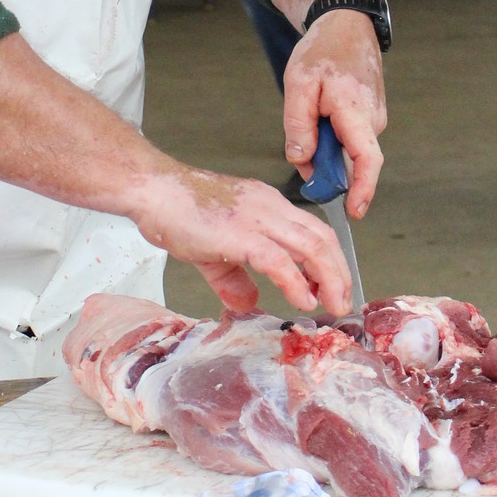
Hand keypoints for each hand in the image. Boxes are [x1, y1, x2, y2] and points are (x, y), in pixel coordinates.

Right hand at [129, 164, 353, 316]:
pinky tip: (304, 301)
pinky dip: (296, 283)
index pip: (314, 231)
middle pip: (323, 238)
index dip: (330, 260)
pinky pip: (279, 260)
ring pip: (312, 247)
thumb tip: (248, 301)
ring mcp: (257, 219)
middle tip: (343, 302)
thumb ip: (233, 276)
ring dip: (329, 279)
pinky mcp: (241, 235)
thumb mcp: (212, 250)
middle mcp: (271, 208)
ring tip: (334, 305)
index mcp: (268, 206)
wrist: (152, 191)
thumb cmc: (176, 212)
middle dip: (339, 273)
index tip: (332, 287)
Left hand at [282, 9, 385, 217]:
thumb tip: (302, 160)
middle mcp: (372, 119)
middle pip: (349, 160)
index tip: (353, 212)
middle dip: (324, 163)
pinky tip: (320, 114)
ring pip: (346, 149)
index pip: (367, 161)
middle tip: (302, 146)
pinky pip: (349, 138)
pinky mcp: (370, 117)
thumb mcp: (298, 85)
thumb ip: (298, 126)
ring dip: (325, 144)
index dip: (362, 190)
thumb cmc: (321, 51)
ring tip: (310, 113)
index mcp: (356, 111)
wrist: (344, 26)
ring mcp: (374, 118)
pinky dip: (330, 135)